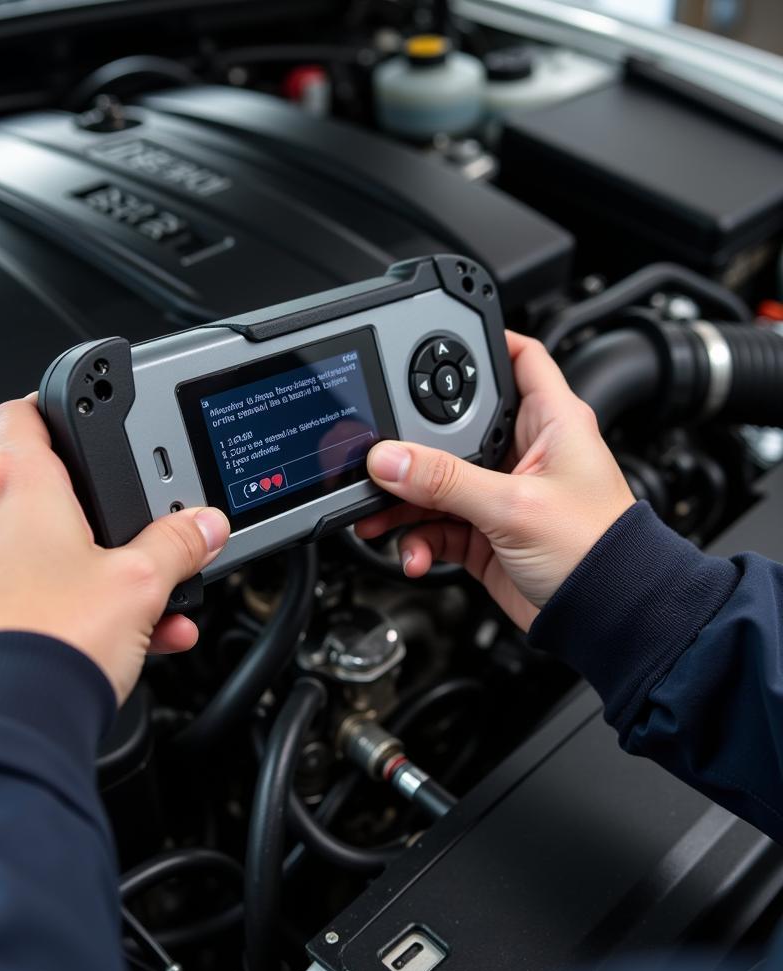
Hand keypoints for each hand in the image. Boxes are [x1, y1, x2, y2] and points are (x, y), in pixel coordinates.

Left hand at [0, 397, 228, 702]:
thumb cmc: (50, 642)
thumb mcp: (140, 587)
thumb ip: (177, 546)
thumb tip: (202, 526)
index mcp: (15, 482)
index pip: (22, 412)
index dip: (51, 412)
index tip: (74, 425)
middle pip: (27, 493)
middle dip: (80, 523)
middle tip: (123, 556)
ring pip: (8, 550)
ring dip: (60, 572)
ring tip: (117, 619)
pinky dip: (22, 608)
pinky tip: (69, 643)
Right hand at [356, 331, 633, 631]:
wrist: (605, 618)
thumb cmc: (598, 551)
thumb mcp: (513, 506)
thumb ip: (445, 481)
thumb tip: (389, 459)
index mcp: (550, 421)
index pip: (518, 356)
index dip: (480, 340)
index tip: (430, 342)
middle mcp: (524, 451)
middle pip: (453, 427)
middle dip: (412, 445)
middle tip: (379, 455)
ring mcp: (502, 494)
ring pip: (436, 483)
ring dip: (404, 502)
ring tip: (378, 517)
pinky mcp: (485, 534)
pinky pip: (436, 526)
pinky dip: (418, 540)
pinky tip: (414, 554)